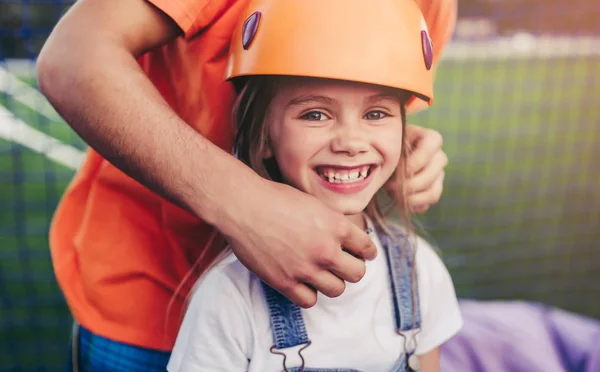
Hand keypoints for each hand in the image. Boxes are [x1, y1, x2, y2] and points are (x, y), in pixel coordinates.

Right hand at [221, 180, 376, 307]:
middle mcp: (326, 250)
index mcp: (336, 226)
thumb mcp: (313, 203)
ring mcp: (306, 268)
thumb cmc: (275, 198)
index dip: (366, 252)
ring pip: (337, 290)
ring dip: (331, 282)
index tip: (362, 254)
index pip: (367, 248)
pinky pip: (310, 301)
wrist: (243, 205)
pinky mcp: (285, 282)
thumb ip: (331, 222)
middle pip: (357, 274)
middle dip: (351, 269)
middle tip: (341, 265)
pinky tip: (302, 282)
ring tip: (321, 274)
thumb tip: (343, 235)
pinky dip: (308, 293)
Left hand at [385, 124, 447, 212]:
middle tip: (389, 187)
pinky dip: (413, 205)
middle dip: (410, 184)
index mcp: (431, 139)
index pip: (430, 148)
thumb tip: (395, 172)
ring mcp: (439, 175)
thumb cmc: (388, 147)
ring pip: (433, 192)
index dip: (413, 162)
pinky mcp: (433, 190)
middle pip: (432, 174)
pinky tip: (400, 201)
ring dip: (412, 198)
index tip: (396, 170)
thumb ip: (394, 152)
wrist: (385, 158)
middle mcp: (439, 157)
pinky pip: (428, 203)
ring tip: (393, 196)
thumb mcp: (390, 144)